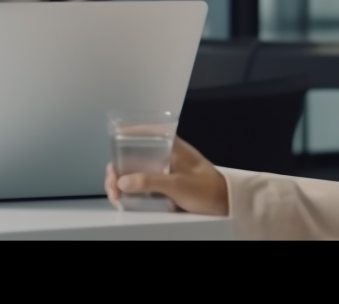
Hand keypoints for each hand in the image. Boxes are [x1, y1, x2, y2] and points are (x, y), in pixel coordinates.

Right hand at [104, 137, 229, 216]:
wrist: (225, 204)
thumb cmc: (209, 188)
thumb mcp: (177, 185)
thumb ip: (149, 181)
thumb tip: (123, 182)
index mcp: (168, 144)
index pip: (137, 134)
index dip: (119, 145)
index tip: (113, 161)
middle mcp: (163, 152)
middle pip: (131, 156)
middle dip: (117, 171)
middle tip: (113, 188)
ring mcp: (162, 167)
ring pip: (134, 170)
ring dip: (122, 182)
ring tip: (118, 197)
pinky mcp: (163, 182)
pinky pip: (142, 183)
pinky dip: (132, 190)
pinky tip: (127, 199)